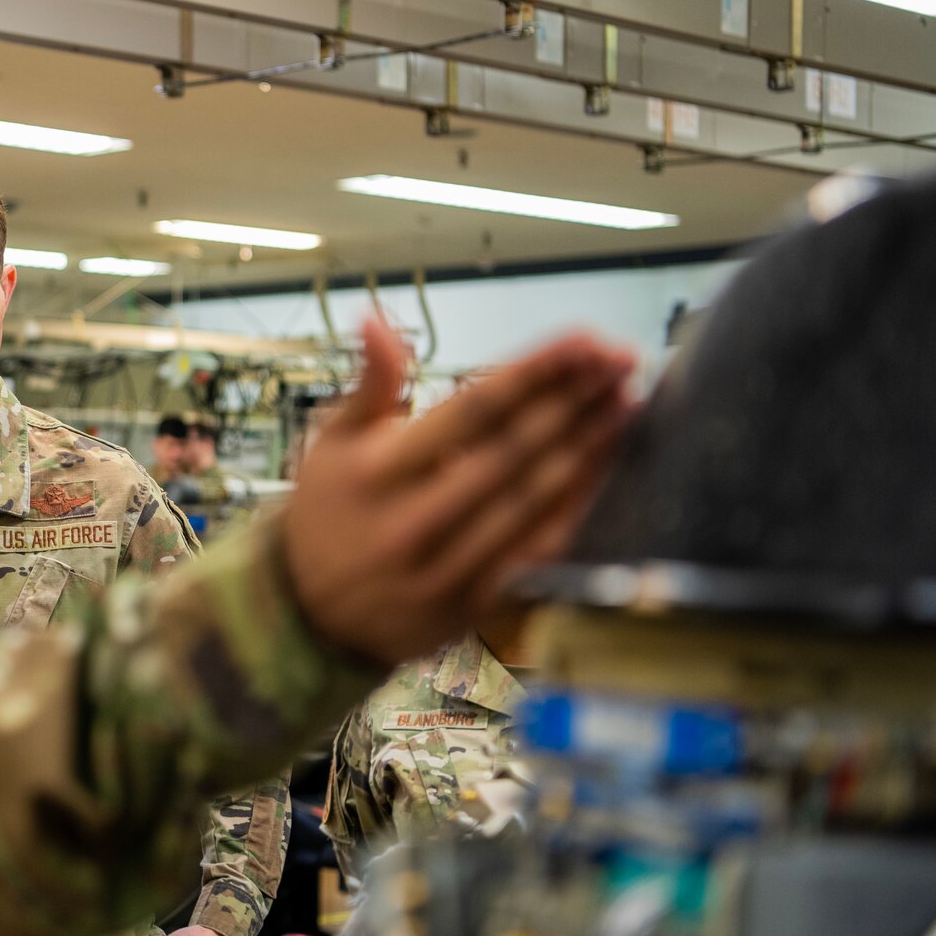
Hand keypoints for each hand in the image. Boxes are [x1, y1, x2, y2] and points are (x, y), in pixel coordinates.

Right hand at [286, 319, 633, 666]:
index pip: (471, 410)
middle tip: (623, 360)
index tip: (583, 339)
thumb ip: (369, 384)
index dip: (534, 372)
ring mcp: (447, 567)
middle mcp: (415, 519)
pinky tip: (604, 469)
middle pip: (513, 452)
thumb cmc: (326, 513)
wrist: (308, 616)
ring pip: (532, 501)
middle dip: (575, 401)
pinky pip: (535, 551)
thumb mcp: (331, 443)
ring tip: (627, 403)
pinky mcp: (472, 604)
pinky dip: (574, 507)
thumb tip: (377, 319)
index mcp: (379, 471)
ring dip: (587, 449)